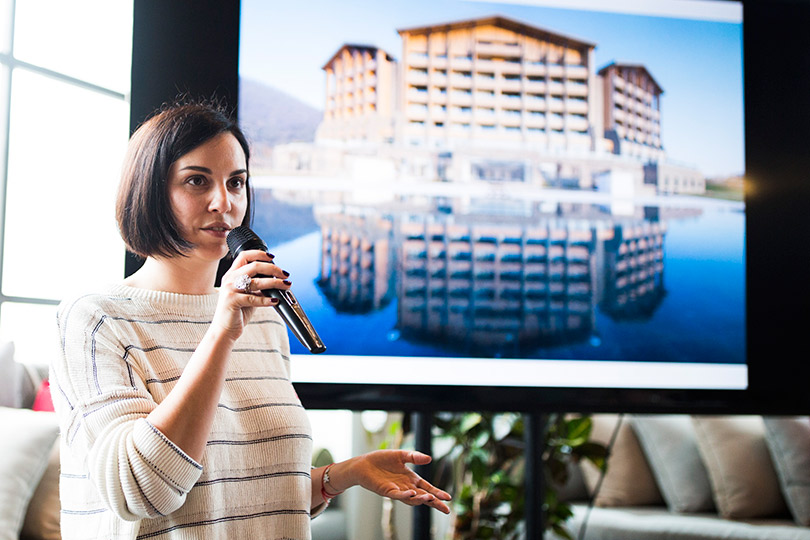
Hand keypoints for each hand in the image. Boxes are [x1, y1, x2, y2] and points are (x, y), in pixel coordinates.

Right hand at [212, 249, 290, 339]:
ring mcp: (229, 289)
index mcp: (232, 274)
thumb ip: (258, 285)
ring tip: (285, 285)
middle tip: (285, 274)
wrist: (224, 329)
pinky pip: (253, 298)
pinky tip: (275, 301)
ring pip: (256, 282)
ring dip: (274, 283)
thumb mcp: (248, 294)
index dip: (259, 254)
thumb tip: (277, 279)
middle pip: (254, 266)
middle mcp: (229, 279)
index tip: (273, 257)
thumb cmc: (238, 311)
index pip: (244, 256)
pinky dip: (266, 300)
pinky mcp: (231, 301)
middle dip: (273, 268)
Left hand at [335, 450, 451, 513]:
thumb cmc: (381, 460)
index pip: (427, 488)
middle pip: (423, 497)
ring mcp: (397, 490)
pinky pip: (398, 495)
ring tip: (431, 498)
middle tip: (446, 510)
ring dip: (421, 499)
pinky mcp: (387, 491)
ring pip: (412, 498)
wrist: (363, 464)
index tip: (449, 498)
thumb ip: (414, 456)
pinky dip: (405, 495)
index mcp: (411, 479)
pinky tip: (412, 493)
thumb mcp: (401, 455)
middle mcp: (406, 487)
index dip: (438, 493)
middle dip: (435, 503)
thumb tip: (429, 458)